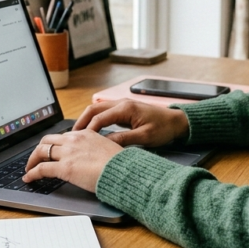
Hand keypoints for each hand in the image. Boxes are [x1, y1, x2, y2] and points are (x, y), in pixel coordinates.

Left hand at [23, 130, 122, 192]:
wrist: (123, 171)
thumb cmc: (119, 163)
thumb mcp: (107, 148)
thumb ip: (95, 148)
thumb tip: (92, 156)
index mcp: (85, 134)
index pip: (62, 136)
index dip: (53, 144)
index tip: (51, 151)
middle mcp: (74, 140)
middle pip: (47, 140)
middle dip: (39, 149)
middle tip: (36, 158)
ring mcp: (68, 153)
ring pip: (41, 152)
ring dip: (32, 160)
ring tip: (29, 168)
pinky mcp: (64, 168)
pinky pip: (42, 169)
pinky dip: (32, 173)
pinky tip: (29, 178)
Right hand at [72, 100, 189, 147]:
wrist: (177, 121)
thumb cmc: (164, 128)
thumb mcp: (145, 137)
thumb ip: (123, 140)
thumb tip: (105, 144)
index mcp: (125, 108)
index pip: (99, 118)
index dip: (87, 130)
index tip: (79, 141)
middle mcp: (121, 103)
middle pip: (93, 109)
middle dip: (81, 122)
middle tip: (72, 136)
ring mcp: (122, 105)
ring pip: (97, 109)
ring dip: (86, 119)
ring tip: (78, 134)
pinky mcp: (124, 109)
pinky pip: (104, 112)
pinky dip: (94, 119)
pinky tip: (91, 130)